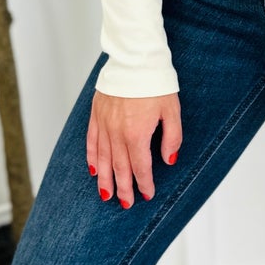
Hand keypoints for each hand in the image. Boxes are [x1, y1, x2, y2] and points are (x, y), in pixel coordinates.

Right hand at [87, 89, 180, 209]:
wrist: (134, 60)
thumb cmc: (156, 84)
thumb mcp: (172, 111)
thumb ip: (172, 138)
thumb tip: (168, 160)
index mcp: (137, 134)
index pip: (140, 167)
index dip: (144, 183)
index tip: (147, 194)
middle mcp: (117, 133)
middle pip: (120, 168)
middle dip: (123, 188)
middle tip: (125, 204)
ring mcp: (104, 124)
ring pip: (103, 159)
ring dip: (105, 179)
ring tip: (106, 195)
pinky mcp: (96, 115)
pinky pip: (92, 141)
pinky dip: (92, 157)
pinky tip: (94, 169)